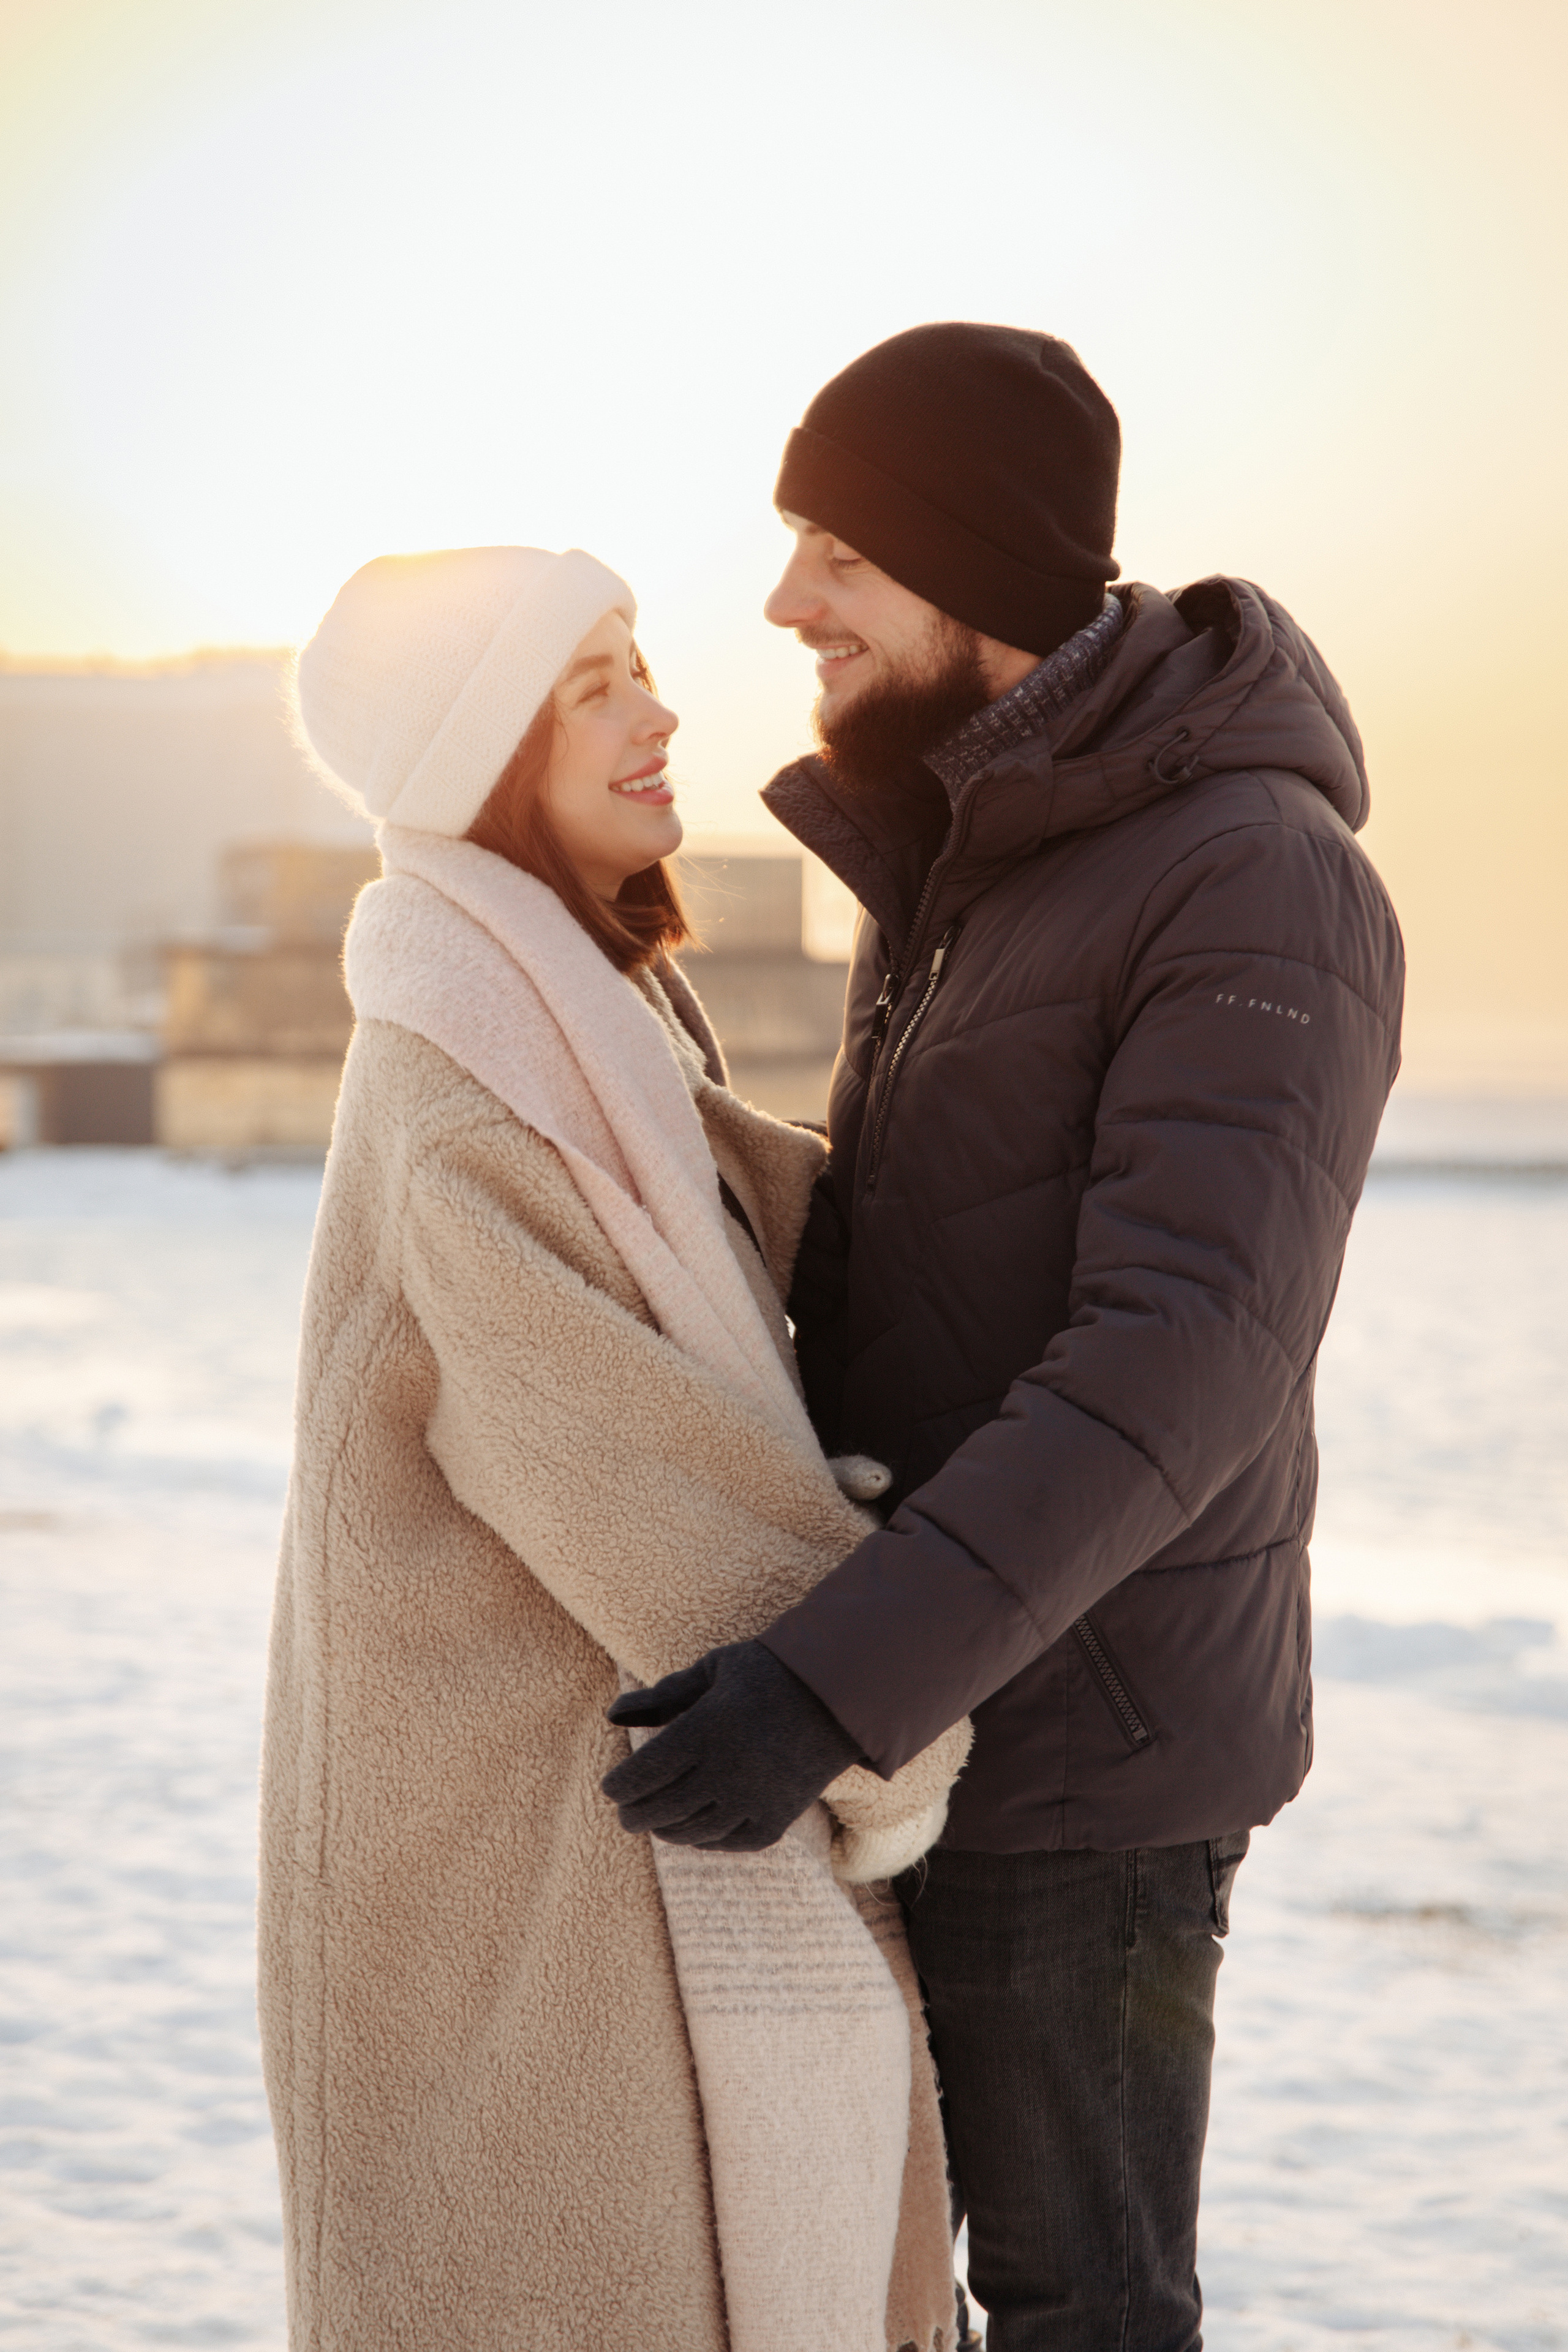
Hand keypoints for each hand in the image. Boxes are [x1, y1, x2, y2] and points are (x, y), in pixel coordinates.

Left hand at [601, 1639, 862, 1852]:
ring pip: (692, 1832)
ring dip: (667, 1829)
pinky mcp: (777, 1820)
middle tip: (626, 1813)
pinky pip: (728, 1842)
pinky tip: (695, 1828)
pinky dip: (705, 1839)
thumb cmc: (768, 1674)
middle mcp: (728, 1770)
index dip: (619, 1787)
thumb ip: (662, 1696)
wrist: (840, 1695)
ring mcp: (754, 1799)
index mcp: (707, 1728)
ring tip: (657, 1821)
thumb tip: (612, 1715)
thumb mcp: (713, 1671)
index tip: (611, 1787)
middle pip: (660, 1809)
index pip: (643, 1774)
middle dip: (634, 1815)